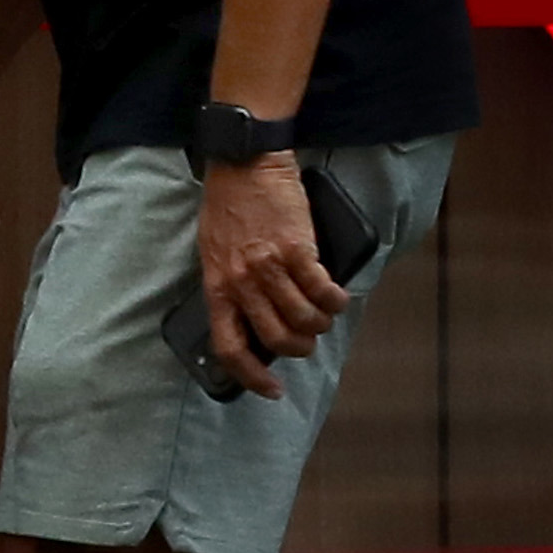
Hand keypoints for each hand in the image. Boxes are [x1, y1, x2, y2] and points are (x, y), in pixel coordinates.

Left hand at [194, 154, 350, 399]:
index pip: (229, 347)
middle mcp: (242, 281)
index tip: (272, 389)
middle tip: (307, 340)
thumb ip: (230, 285)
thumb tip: (254, 319)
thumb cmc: (227, 206)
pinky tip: (338, 297)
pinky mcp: (297, 248)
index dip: (251, 376)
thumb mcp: (213, 252)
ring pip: (303, 319)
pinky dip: (335, 300)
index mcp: (217, 286)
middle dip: (298, 348)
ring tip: (324, 316)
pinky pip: (322, 289)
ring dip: (320, 325)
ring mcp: (269, 266)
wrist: (244, 163)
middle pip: (276, 339)